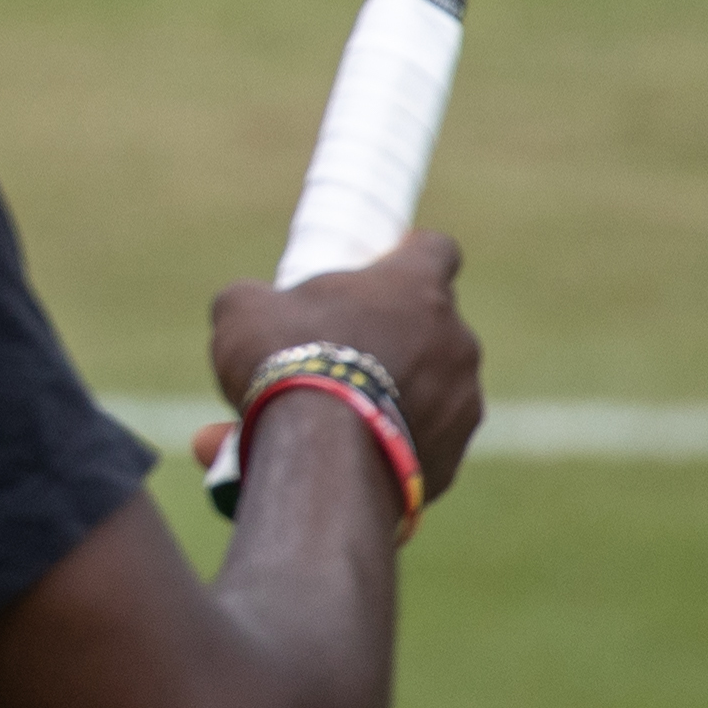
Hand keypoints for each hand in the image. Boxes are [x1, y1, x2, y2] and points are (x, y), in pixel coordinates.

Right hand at [204, 228, 485, 504]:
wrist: (319, 456)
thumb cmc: (286, 360)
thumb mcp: (244, 308)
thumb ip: (261, 299)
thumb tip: (256, 310)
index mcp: (416, 286)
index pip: (436, 250)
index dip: (408, 258)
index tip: (381, 273)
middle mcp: (455, 339)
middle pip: (428, 328)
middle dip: (387, 340)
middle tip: (334, 357)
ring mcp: (462, 402)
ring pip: (426, 390)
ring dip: (385, 397)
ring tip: (326, 420)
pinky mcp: (452, 457)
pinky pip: (417, 443)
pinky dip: (383, 445)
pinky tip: (336, 457)